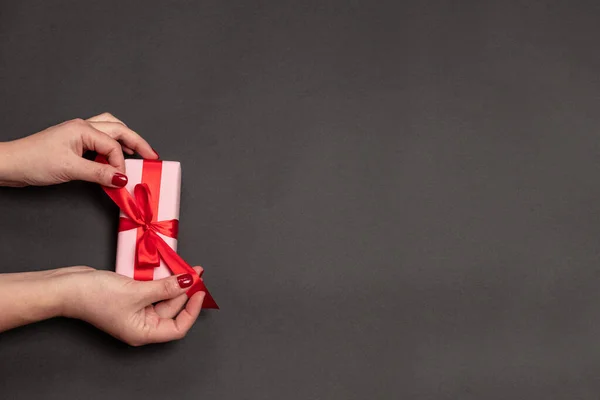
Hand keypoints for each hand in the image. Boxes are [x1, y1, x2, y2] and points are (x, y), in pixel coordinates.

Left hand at [0, 112, 157, 186]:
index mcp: (84, 129)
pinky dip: (112, 145)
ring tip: (137, 152)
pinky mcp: (74, 143)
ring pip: (111, 129)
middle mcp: (83, 127)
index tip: (122, 180)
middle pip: (119, 129)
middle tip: (152, 156)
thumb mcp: (70, 169)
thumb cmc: (34, 161)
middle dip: (137, 142)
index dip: (121, 163)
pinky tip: (114, 157)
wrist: (10, 164)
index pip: (114, 145)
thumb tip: (122, 178)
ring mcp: (78, 133)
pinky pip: (101, 139)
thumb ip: (100, 174)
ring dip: (125, 139)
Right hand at [0, 266, 205, 345]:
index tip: (199, 290)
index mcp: (143, 332)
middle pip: (172, 310)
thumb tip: (187, 282)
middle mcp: (141, 324)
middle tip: (195, 271)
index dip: (192, 310)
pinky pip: (152, 291)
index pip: (178, 327)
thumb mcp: (137, 291)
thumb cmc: (94, 296)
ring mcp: (135, 311)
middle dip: (184, 291)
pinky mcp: (130, 298)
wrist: (67, 287)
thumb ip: (165, 288)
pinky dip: (161, 281)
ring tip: (185, 267)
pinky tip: (168, 269)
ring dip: (174, 284)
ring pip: (163, 298)